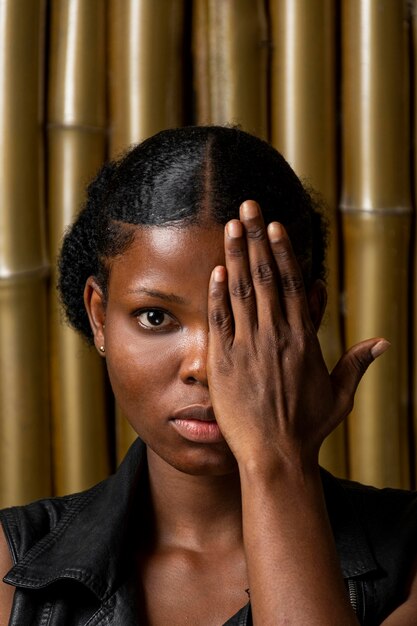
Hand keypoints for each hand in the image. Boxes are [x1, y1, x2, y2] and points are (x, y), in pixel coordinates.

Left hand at [207, 200, 388, 470]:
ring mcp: (249, 348)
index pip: (291, 285)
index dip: (282, 253)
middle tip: (247, 208)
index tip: (275, 226)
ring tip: (231, 227)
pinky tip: (215, 270)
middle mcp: (276, 336)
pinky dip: (218, 295)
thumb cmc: (307, 427)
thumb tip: (382, 342)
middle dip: (256, 240)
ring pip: (242, 293)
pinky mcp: (225, 363)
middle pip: (265, 278)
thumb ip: (357, 364)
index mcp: (303, 340)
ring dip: (236, 256)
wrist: (274, 455)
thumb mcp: (338, 395)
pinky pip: (221, 321)